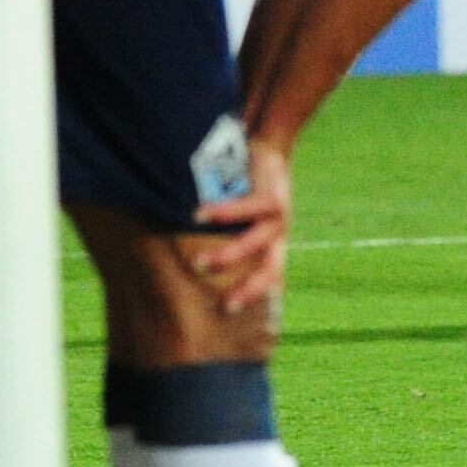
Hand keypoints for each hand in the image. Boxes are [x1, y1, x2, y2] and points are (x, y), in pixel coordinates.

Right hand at [178, 140, 291, 317]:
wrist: (268, 149)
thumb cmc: (244, 189)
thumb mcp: (241, 219)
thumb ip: (224, 240)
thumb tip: (187, 262)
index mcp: (272, 244)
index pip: (269, 278)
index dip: (257, 298)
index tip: (237, 317)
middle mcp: (279, 234)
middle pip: (270, 269)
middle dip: (249, 290)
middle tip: (224, 307)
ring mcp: (279, 214)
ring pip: (256, 241)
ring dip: (228, 255)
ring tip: (199, 264)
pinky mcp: (272, 193)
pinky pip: (249, 206)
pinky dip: (224, 212)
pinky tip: (200, 215)